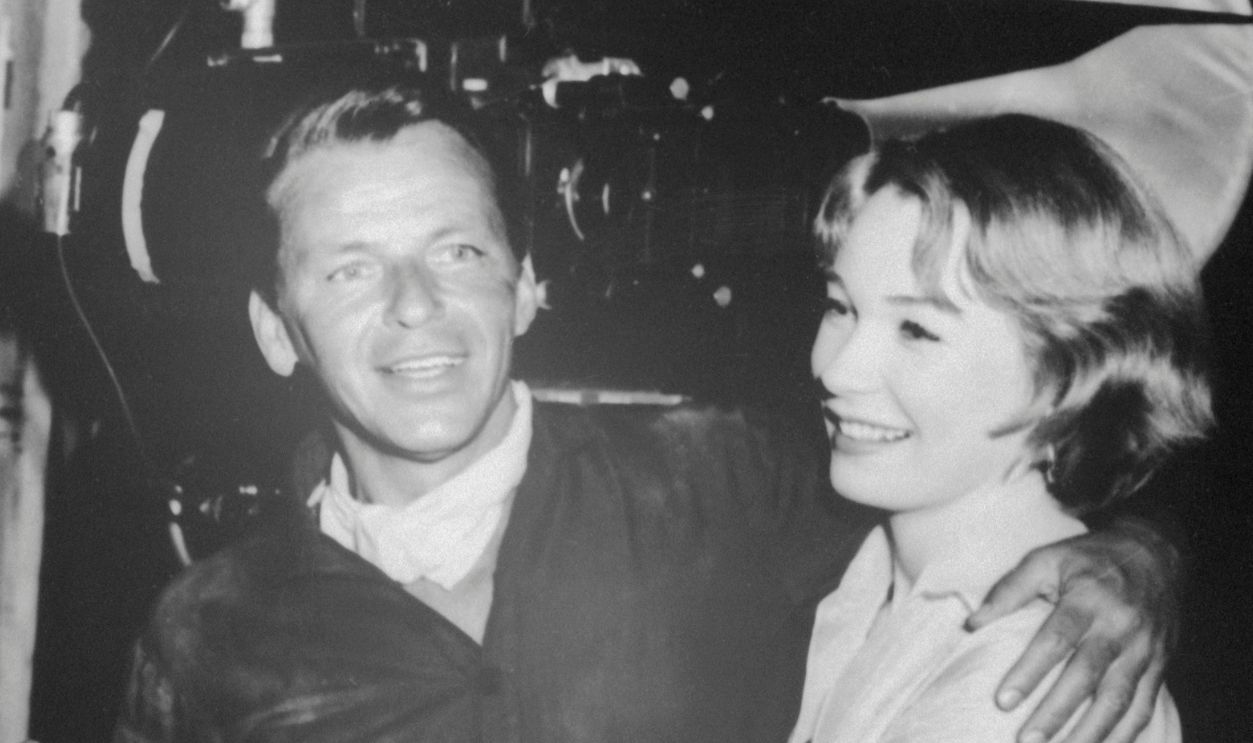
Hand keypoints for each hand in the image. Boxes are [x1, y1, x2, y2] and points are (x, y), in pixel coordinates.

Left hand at [965, 518, 1180, 742]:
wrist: (1155, 554)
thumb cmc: (1088, 559)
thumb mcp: (1046, 559)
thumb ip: (1008, 591)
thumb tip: (970, 625)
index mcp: (1089, 597)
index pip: (1057, 640)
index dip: (1030, 672)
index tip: (1003, 700)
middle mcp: (1120, 626)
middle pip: (1087, 676)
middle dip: (1056, 712)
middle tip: (1027, 740)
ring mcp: (1144, 649)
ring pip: (1119, 699)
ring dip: (1091, 733)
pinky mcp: (1159, 665)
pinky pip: (1144, 705)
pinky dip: (1125, 733)